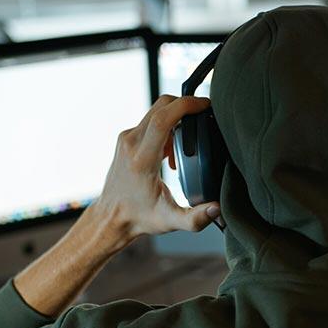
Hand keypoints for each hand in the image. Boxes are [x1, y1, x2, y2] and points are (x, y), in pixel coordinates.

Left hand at [93, 95, 220, 241]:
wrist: (111, 218)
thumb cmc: (139, 218)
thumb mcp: (170, 221)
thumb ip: (195, 218)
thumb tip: (217, 208)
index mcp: (142, 160)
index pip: (163, 119)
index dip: (186, 106)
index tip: (205, 105)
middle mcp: (131, 144)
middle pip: (161, 107)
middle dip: (185, 106)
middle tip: (203, 117)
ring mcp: (126, 139)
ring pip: (156, 111)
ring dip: (176, 119)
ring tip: (187, 147)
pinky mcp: (126, 139)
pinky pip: (150, 121)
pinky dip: (167, 127)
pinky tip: (172, 152)